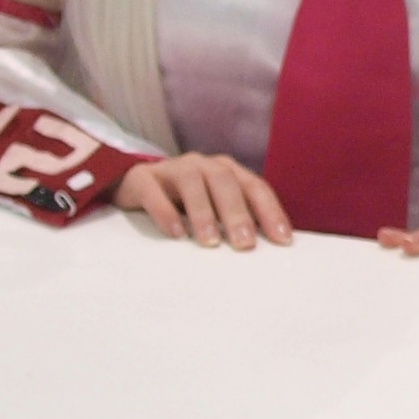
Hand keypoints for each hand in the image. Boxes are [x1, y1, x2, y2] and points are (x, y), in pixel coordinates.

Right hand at [122, 153, 293, 248]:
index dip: (270, 211)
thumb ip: (237, 221)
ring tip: (210, 242)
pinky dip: (165, 212)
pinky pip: (154, 191)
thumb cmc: (185, 202)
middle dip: (238, 213)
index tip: (282, 240)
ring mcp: (172, 168)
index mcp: (226, 171)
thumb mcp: (214, 208)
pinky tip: (176, 235)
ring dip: (204, 212)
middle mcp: (203, 165)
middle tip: (245, 244)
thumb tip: (268, 253)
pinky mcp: (142, 179)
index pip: (255, 187)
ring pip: (192, 182)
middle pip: (225, 181)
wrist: (135, 186)